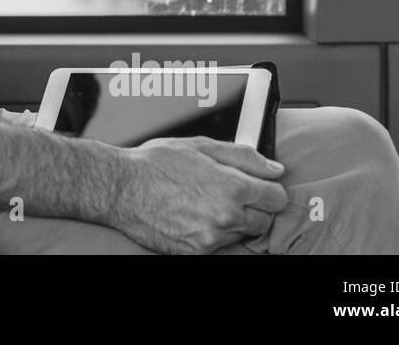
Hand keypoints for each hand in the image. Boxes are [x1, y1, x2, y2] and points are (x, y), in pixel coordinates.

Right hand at [108, 137, 288, 253]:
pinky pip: (219, 245)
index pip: (277, 198)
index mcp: (233, 188)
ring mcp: (212, 238)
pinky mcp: (196, 252)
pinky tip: (193, 215)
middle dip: (253, 207)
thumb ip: (244, 157)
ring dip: (232, 221)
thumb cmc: (156, 163)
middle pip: (265, 221)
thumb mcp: (201, 146)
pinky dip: (211, 232)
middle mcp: (227, 217)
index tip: (258, 187)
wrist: (121, 188)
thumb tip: (274, 169)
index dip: (268, 189)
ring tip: (204, 202)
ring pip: (241, 234)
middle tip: (228, 193)